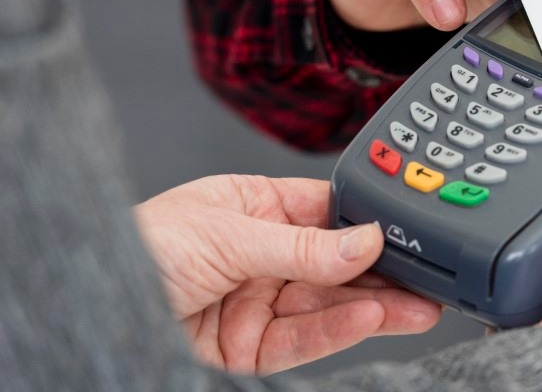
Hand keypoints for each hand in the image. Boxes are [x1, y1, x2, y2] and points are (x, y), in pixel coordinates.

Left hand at [134, 175, 440, 374]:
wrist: (89, 310)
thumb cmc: (138, 249)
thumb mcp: (226, 233)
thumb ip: (302, 243)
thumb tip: (366, 239)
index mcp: (255, 207)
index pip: (328, 212)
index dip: (370, 221)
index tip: (412, 227)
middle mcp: (262, 255)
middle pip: (337, 263)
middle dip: (386, 268)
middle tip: (434, 272)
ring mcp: (258, 303)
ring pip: (331, 304)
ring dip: (379, 304)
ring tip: (422, 303)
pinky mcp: (249, 351)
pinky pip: (304, 340)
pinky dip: (340, 330)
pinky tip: (373, 317)